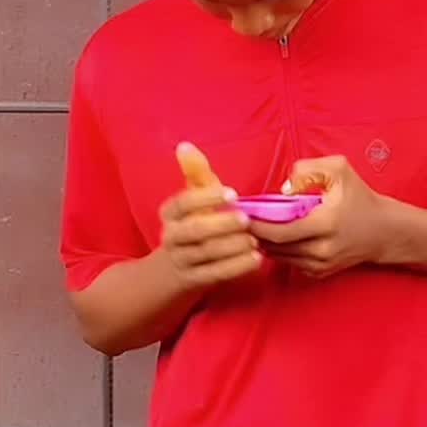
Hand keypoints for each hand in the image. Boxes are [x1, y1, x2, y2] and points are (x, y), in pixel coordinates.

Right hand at [159, 143, 261, 287]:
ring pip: (206, 253)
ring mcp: (181, 260)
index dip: (206, 197)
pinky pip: (214, 275)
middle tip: (246, 219)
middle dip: (221, 224)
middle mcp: (171, 236)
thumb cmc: (194, 224)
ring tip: (255, 240)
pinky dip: (236, 267)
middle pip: (194, 231)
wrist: (174, 271)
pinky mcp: (194, 281)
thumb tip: (184, 145)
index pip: (183, 203)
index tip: (232, 192)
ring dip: (233, 247)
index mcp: (170, 213)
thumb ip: (195, 173)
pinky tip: (257, 259)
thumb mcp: (195, 199)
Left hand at [250, 155, 386, 277]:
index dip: (257, 224)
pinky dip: (278, 250)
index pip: (280, 231)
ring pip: (279, 257)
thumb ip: (308, 169)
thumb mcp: (339, 170)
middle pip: (275, 247)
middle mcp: (322, 249)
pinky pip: (290, 262)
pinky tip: (273, 237)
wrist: (384, 231)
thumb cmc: (360, 198)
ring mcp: (320, 265)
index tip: (241, 214)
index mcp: (326, 223)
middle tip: (239, 221)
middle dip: (255, 233)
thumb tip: (283, 189)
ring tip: (252, 227)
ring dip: (264, 243)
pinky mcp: (320, 273)